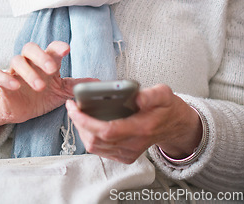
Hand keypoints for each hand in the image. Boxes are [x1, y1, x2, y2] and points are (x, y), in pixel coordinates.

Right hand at [0, 41, 93, 133]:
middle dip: (41, 56)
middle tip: (52, 69)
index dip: (58, 46)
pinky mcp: (3, 83)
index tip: (67, 49)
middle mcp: (30, 63)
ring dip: (28, 72)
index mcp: (46, 62)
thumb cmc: (42, 95)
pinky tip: (15, 86)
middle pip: (31, 48)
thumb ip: (76, 86)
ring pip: (16, 60)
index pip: (51, 48)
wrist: (20, 109)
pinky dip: (5, 77)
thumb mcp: (61, 91)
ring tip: (39, 86)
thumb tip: (97, 82)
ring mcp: (15, 71)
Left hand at [66, 84, 201, 163]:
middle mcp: (133, 144)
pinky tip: (87, 123)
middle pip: (96, 140)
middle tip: (72, 106)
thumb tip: (137, 97)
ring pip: (95, 147)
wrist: (176, 125)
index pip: (106, 130)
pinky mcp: (125, 155)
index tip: (74, 107)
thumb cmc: (167, 107)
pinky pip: (101, 150)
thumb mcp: (163, 93)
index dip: (86, 120)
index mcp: (140, 128)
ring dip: (82, 130)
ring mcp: (128, 152)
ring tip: (77, 113)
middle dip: (78, 123)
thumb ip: (151, 95)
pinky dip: (89, 137)